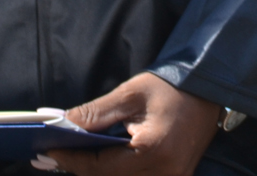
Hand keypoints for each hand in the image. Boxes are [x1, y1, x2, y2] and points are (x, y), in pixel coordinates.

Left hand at [43, 72, 218, 175]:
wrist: (207, 90)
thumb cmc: (169, 89)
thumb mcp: (129, 95)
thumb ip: (95, 114)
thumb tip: (61, 124)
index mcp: (152, 151)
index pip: (101, 167)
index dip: (72, 160)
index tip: (49, 151)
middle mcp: (165, 173)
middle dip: (81, 169)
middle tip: (55, 156)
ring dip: (97, 173)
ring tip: (74, 158)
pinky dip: (115, 173)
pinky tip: (100, 162)